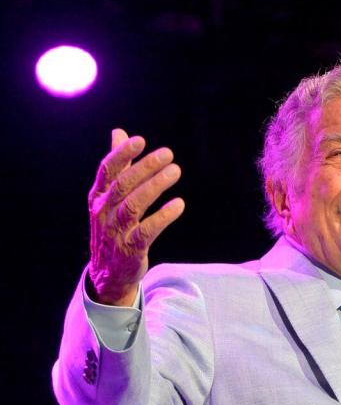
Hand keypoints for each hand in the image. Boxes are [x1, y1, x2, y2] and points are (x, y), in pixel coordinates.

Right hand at [88, 129, 184, 305]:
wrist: (108, 272)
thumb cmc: (112, 227)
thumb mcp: (109, 197)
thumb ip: (118, 166)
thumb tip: (119, 132)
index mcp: (98, 196)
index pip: (107, 170)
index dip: (122, 153)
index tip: (140, 140)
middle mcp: (103, 212)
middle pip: (123, 185)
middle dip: (145, 167)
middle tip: (168, 154)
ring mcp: (115, 231)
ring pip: (133, 205)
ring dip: (155, 186)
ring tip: (175, 171)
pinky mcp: (131, 249)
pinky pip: (147, 230)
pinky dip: (163, 216)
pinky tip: (179, 204)